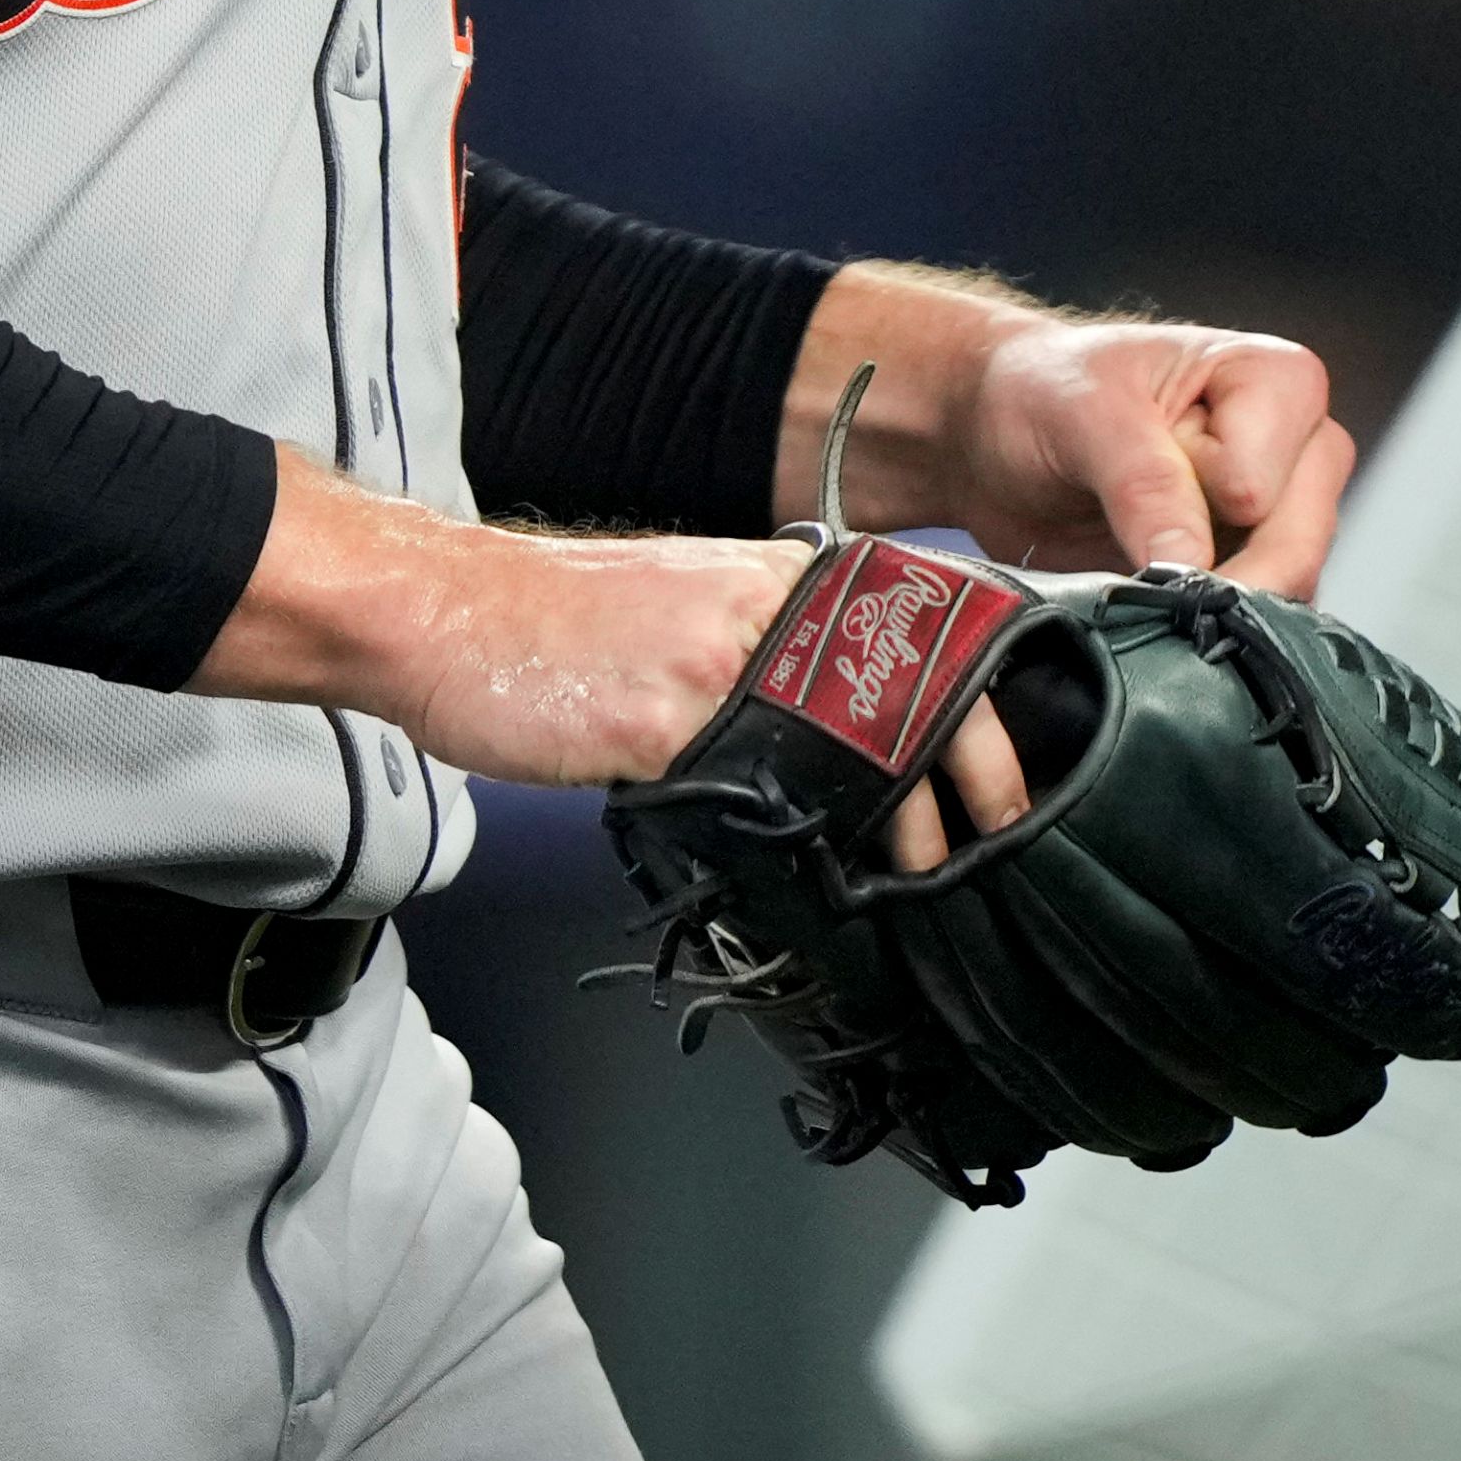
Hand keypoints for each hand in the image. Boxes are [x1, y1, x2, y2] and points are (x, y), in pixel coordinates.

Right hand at [185, 461, 1032, 877]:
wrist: (448, 612)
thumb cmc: (562, 629)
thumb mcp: (694, 614)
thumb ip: (775, 658)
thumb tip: (851, 742)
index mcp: (786, 580)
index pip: (931, 631)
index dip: (986, 710)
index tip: (1012, 777)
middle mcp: (771, 609)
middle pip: (922, 691)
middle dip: (976, 775)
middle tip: (992, 839)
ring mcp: (724, 661)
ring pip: (859, 749)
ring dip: (905, 826)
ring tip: (922, 874)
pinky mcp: (665, 718)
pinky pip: (758, 791)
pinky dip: (802, 842)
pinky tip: (823, 881)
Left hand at [792, 273, 1355, 594]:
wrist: (1001, 434)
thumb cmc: (1046, 391)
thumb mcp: (1083, 413)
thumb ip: (1144, 483)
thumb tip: (1191, 568)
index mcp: (1280, 383)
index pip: (1265, 486)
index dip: (1195, 502)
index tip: (1129, 478)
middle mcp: (1302, 453)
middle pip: (1295, 551)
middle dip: (1212, 582)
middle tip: (1132, 581)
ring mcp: (1283, 523)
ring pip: (1281, 599)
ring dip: (1200, 613)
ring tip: (1126, 584)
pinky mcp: (1251, 577)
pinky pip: (1252, 630)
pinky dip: (1197, 635)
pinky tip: (1144, 616)